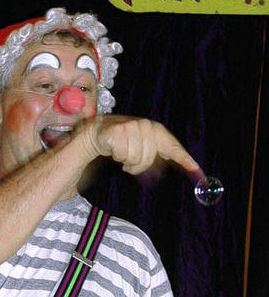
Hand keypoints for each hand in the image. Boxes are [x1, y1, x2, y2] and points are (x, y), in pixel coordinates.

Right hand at [78, 115, 200, 175]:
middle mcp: (146, 126)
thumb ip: (156, 156)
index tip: (196, 170)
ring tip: (122, 156)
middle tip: (130, 164)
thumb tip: (163, 171)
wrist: (100, 132)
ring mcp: (131, 127)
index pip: (173, 147)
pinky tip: (114, 150)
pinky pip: (122, 155)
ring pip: (135, 158)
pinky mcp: (117, 132)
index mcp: (156, 130)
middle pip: (149, 158)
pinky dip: (117, 157)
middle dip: (138, 166)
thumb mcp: (142, 147)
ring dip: (126, 163)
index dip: (184, 159)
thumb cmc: (124, 142)